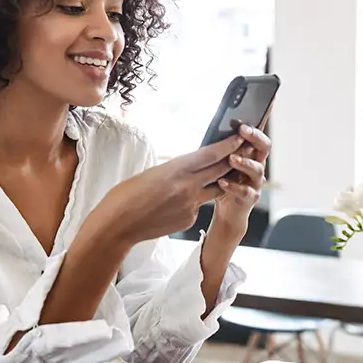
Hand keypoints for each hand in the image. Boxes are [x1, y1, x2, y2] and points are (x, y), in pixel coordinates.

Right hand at [92, 134, 244, 246]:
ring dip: (219, 181)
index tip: (239, 136)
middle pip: (220, 170)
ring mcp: (191, 205)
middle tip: (244, 149)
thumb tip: (186, 165)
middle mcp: (188, 187)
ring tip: (221, 173)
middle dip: (233, 159)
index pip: (210, 154)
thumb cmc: (126, 195)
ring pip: (214, 190)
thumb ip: (173, 168)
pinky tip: (176, 204)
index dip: (228, 145)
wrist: (118, 225)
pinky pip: (197, 206)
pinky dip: (193, 201)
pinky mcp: (188, 220)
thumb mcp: (151, 172)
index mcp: (176, 170)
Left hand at [212, 123, 271, 236]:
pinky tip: (222, 182)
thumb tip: (215, 128)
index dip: (259, 123)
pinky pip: (245, 191)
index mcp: (251, 154)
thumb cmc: (223, 181)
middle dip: (255, 137)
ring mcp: (255, 182)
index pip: (258, 134)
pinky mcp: (250, 198)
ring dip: (245, 162)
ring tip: (232, 158)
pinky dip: (234, 186)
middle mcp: (257, 165)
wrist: (227, 211)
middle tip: (243, 130)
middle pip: (264, 147)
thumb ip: (222, 149)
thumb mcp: (221, 162)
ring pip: (257, 169)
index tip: (253, 111)